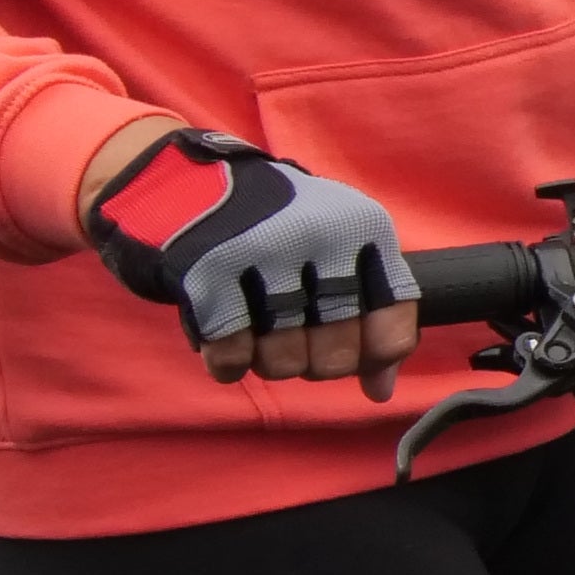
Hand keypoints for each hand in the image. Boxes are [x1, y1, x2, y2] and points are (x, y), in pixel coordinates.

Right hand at [81, 125, 418, 394]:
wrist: (181, 184)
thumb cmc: (271, 229)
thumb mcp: (335, 253)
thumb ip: (369, 318)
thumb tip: (380, 389)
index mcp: (363, 226)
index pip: (393, 323)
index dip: (372, 354)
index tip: (353, 349)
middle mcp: (319, 234)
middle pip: (338, 355)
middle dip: (315, 361)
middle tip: (293, 335)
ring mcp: (263, 252)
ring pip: (285, 363)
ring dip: (269, 360)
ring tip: (257, 328)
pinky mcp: (209, 273)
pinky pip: (231, 358)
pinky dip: (227, 361)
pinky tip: (224, 335)